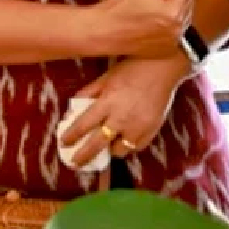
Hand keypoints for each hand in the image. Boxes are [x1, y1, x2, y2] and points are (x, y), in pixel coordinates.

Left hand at [58, 56, 182, 168]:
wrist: (164, 65)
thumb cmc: (132, 68)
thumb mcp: (105, 77)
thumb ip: (87, 93)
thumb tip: (71, 111)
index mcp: (108, 102)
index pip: (83, 125)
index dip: (70, 137)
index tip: (64, 143)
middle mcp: (122, 118)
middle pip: (97, 144)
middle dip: (83, 157)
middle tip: (75, 162)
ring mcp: (138, 126)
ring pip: (119, 150)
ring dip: (110, 149)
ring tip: (107, 144)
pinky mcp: (152, 130)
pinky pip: (136, 147)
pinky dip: (128, 145)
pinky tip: (124, 139)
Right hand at [90, 0, 193, 57]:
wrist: (101, 33)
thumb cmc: (118, 10)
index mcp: (174, 12)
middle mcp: (178, 29)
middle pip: (187, 1)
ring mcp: (173, 42)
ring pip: (182, 16)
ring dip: (171, 10)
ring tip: (148, 12)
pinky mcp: (166, 50)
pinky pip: (175, 31)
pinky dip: (167, 25)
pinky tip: (149, 24)